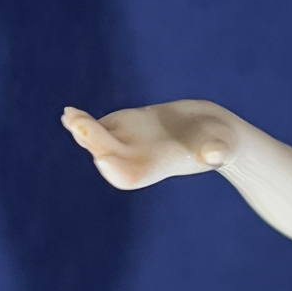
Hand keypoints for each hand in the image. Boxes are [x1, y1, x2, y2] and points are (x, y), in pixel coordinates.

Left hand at [61, 101, 234, 189]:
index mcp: (159, 165)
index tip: (102, 158)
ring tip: (71, 116)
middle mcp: (139, 157)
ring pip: (99, 142)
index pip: (132, 175)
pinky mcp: (126, 127)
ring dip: (83, 130)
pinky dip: (83, 123)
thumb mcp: (222, 146)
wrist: (212, 134)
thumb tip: (214, 156)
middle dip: (93, 141)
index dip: (116, 169)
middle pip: (109, 155)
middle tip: (77, 123)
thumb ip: (216, 151)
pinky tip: (69, 115)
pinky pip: (99, 129)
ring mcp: (130, 142)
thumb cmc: (222, 142)